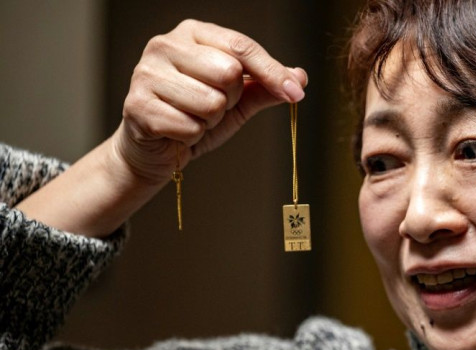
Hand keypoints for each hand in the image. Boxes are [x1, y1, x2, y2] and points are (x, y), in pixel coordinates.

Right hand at [16, 20, 306, 237]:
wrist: (153, 150)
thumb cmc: (194, 116)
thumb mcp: (237, 100)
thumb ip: (265, 87)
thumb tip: (299, 78)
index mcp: (192, 34)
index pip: (242, 47)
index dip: (273, 72)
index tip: (295, 92)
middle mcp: (165, 45)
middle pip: (228, 73)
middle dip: (229, 100)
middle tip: (212, 108)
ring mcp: (146, 74)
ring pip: (211, 103)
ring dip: (209, 121)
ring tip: (192, 118)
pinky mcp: (137, 106)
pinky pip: (190, 127)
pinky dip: (191, 137)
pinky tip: (176, 131)